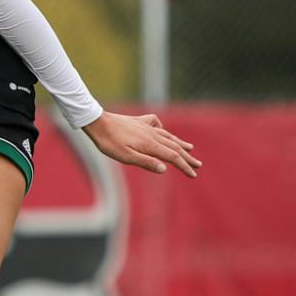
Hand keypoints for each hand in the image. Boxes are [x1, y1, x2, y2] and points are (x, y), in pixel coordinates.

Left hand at [84, 111, 200, 176]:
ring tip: (190, 148)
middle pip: (174, 146)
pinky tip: (162, 129)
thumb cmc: (109, 143)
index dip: (184, 166)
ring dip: (179, 143)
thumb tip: (165, 169)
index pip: (172, 157)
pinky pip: (156, 124)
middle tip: (199, 165)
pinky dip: (163, 128)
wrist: (97, 122)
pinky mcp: (138, 121)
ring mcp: (146, 126)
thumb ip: (146, 162)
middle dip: (187, 157)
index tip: (193, 174)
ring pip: (167, 135)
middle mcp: (152, 134)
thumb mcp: (125, 157)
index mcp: (150, 144)